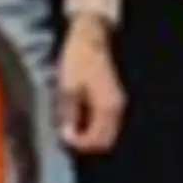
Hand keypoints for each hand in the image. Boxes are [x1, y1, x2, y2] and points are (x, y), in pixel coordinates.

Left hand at [57, 18, 126, 155]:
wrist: (90, 38)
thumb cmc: (78, 60)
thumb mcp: (67, 88)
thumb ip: (68, 114)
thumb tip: (67, 135)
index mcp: (108, 108)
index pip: (98, 140)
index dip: (80, 144)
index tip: (63, 137)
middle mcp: (118, 109)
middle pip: (105, 140)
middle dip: (85, 143)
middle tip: (66, 135)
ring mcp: (118, 103)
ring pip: (107, 132)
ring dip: (90, 135)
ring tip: (71, 127)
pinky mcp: (114, 98)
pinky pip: (106, 121)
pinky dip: (93, 125)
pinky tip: (79, 117)